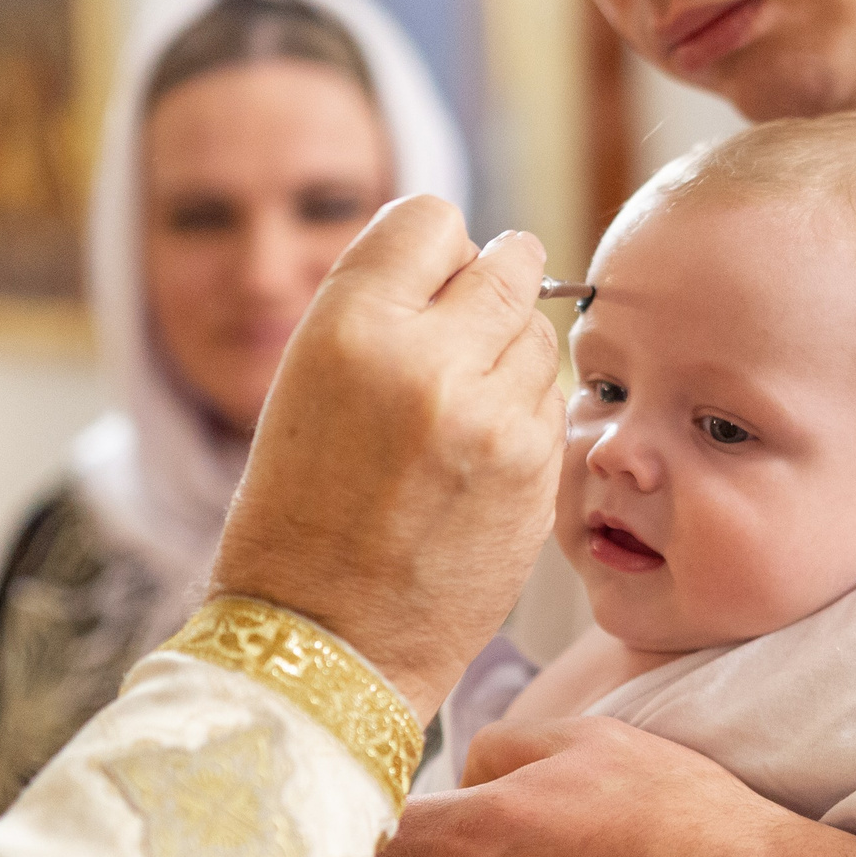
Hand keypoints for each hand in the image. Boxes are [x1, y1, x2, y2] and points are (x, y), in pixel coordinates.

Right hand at [212, 199, 562, 719]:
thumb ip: (385, 308)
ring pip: (539, 332)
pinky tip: (480, 460)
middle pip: (507, 261)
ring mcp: (492, 417)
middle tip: (465, 335)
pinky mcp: (535, 468)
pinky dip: (525, 416)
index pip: (432, 219)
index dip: (433, 252)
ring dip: (511, 356)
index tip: (426, 288)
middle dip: (492, 288)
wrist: (326, 638)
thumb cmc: (304, 507)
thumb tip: (469, 254)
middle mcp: (428, 360)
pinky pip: (551, 400)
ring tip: (459, 414)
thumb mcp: (308, 382)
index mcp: (351, 327)